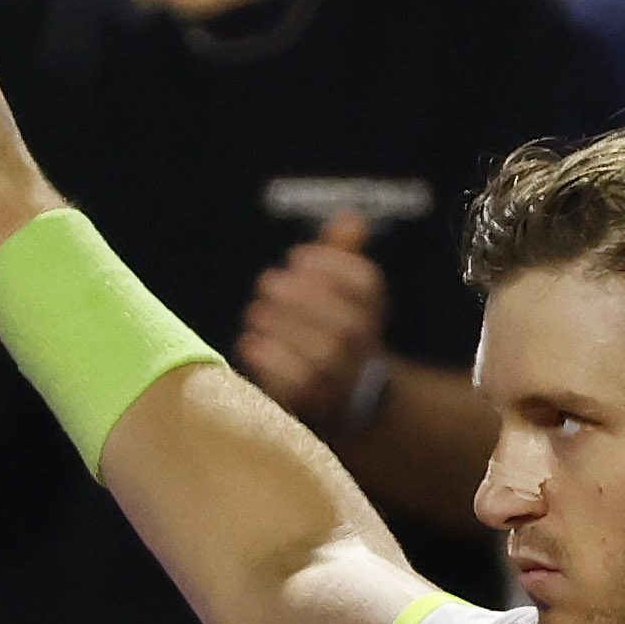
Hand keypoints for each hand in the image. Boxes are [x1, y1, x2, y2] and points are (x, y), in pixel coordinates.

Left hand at [239, 211, 390, 432]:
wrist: (345, 399)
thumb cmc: (333, 331)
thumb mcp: (341, 292)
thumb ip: (342, 254)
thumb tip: (351, 218)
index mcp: (374, 313)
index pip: (367, 287)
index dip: (333, 266)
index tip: (296, 257)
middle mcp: (365, 348)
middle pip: (347, 323)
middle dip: (304, 299)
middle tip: (268, 283)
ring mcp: (342, 381)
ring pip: (322, 355)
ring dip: (285, 328)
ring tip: (257, 312)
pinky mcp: (315, 405)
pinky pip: (298, 385)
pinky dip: (271, 360)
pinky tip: (250, 342)